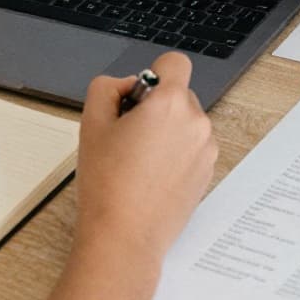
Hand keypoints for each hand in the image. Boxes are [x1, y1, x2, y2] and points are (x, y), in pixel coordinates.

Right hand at [48, 52, 216, 299]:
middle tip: (128, 134)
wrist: (125, 236)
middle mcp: (196, 122)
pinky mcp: (207, 172)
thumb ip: (107, 87)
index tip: (137, 98)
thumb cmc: (108, 184)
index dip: (152, 74)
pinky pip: (192, 147)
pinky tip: (151, 174)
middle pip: (179, 94)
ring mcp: (205, 149)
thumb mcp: (91, 122)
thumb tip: (127, 85)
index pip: (174, 63)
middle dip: (156, 106)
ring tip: (138, 159)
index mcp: (170, 104)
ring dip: (167, 130)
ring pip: (185, 122)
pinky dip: (176, 153)